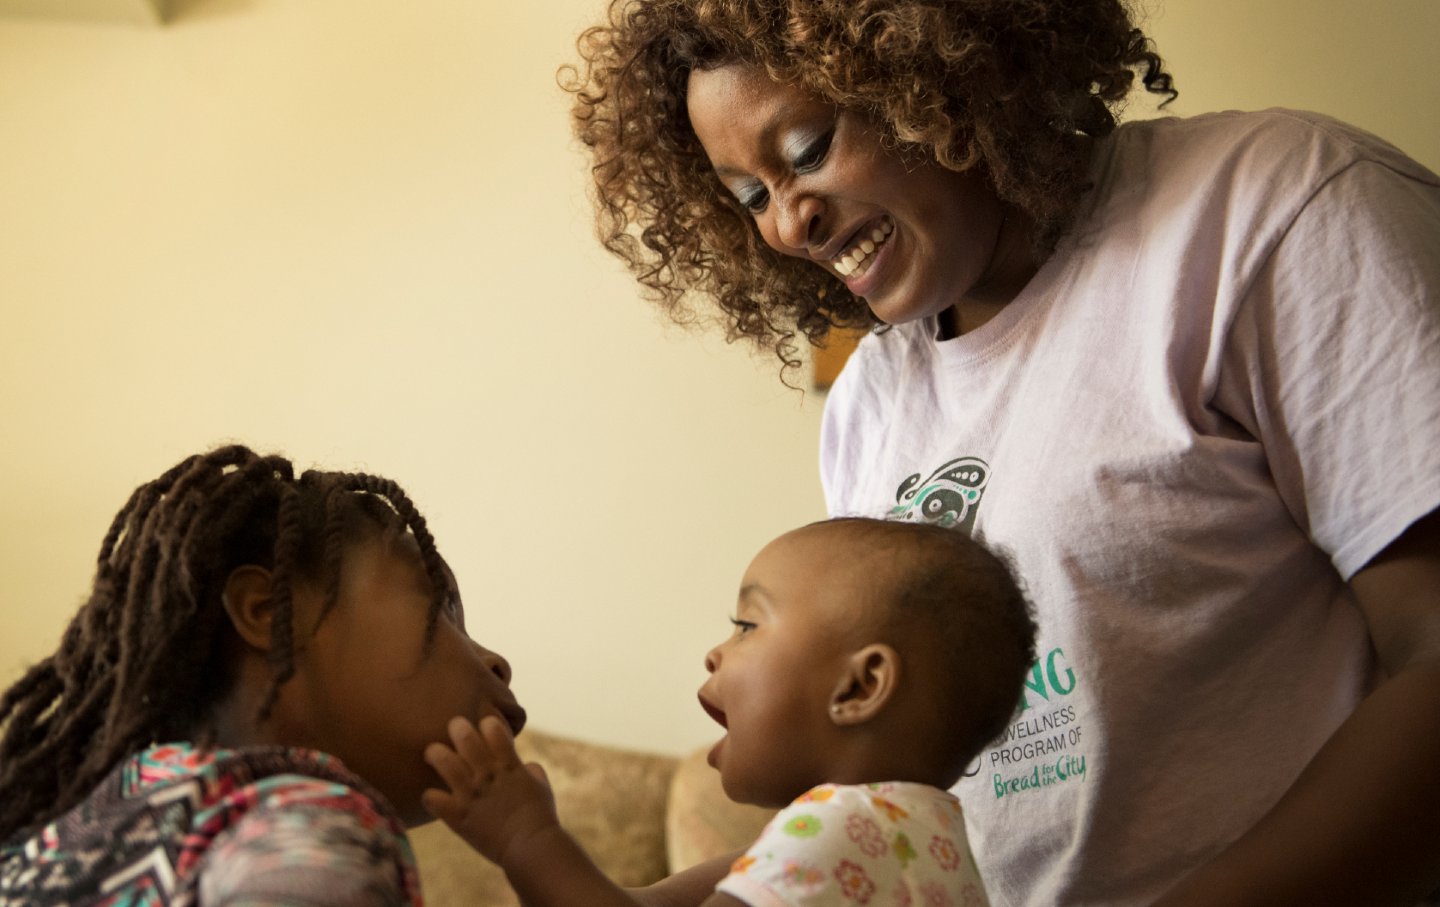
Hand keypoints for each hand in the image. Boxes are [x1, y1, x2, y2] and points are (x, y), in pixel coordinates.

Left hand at [423, 715, 559, 867]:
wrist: (531, 847)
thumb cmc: (540, 817)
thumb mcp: (541, 786)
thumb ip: (531, 771)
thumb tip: (524, 766)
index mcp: (509, 765)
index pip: (493, 728)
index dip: (486, 723)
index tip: (484, 728)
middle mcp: (488, 775)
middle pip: (465, 738)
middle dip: (457, 727)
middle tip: (453, 729)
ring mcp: (471, 794)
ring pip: (444, 762)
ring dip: (437, 754)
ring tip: (433, 753)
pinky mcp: (459, 816)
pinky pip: (432, 799)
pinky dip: (429, 796)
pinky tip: (431, 796)